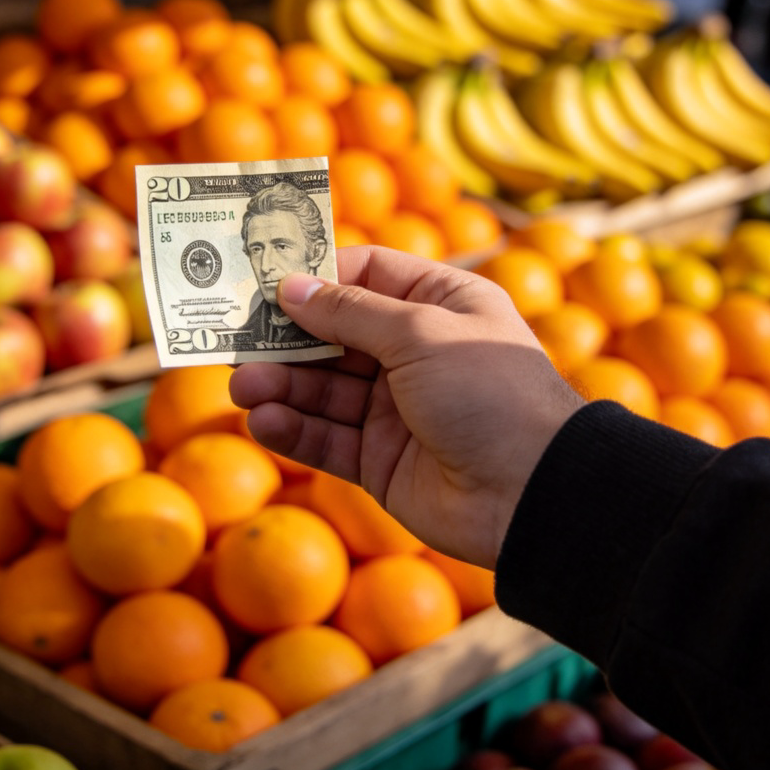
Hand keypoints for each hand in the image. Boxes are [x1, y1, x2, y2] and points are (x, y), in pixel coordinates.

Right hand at [229, 246, 583, 569]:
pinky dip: (294, 430)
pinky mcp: (379, 460)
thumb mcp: (420, 333)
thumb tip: (290, 288)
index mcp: (438, 304)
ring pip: (323, 390)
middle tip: (235, 341)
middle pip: (333, 335)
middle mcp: (414, 352)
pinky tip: (263, 422)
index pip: (365, 275)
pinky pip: (328, 439)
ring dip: (281, 386)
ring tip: (243, 387)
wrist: (534, 494)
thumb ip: (349, 313)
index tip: (265, 283)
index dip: (317, 277)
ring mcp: (395, 408)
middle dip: (286, 340)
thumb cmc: (487, 391)